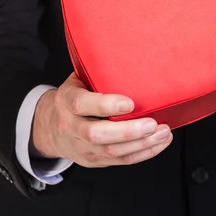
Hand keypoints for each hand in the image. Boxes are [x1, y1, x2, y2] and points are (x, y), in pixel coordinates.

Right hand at [31, 73, 172, 167]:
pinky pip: (120, 161)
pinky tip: (159, 143)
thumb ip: (97, 73)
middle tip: (153, 123)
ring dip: (141, 144)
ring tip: (164, 133)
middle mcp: (71, 126)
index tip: (130, 103)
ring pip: (111, 152)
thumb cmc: (75, 96)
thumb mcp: (78, 81)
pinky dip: (143, 154)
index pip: (81, 104)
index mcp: (66, 101)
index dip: (106, 105)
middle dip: (128, 131)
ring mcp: (81, 147)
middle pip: (96, 134)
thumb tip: (131, 54)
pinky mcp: (93, 160)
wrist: (51, 128)